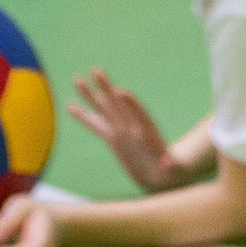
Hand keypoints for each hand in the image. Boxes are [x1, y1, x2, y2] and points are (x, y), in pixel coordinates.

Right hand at [68, 70, 179, 191]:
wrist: (161, 175)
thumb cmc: (171, 172)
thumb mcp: (174, 170)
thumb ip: (172, 166)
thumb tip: (170, 164)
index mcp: (149, 133)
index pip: (140, 115)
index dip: (132, 104)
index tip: (122, 92)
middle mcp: (133, 128)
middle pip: (119, 106)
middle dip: (108, 89)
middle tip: (97, 71)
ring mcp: (121, 131)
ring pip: (104, 110)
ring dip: (91, 95)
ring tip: (77, 79)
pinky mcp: (112, 138)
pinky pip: (95, 125)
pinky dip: (83, 116)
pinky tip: (71, 106)